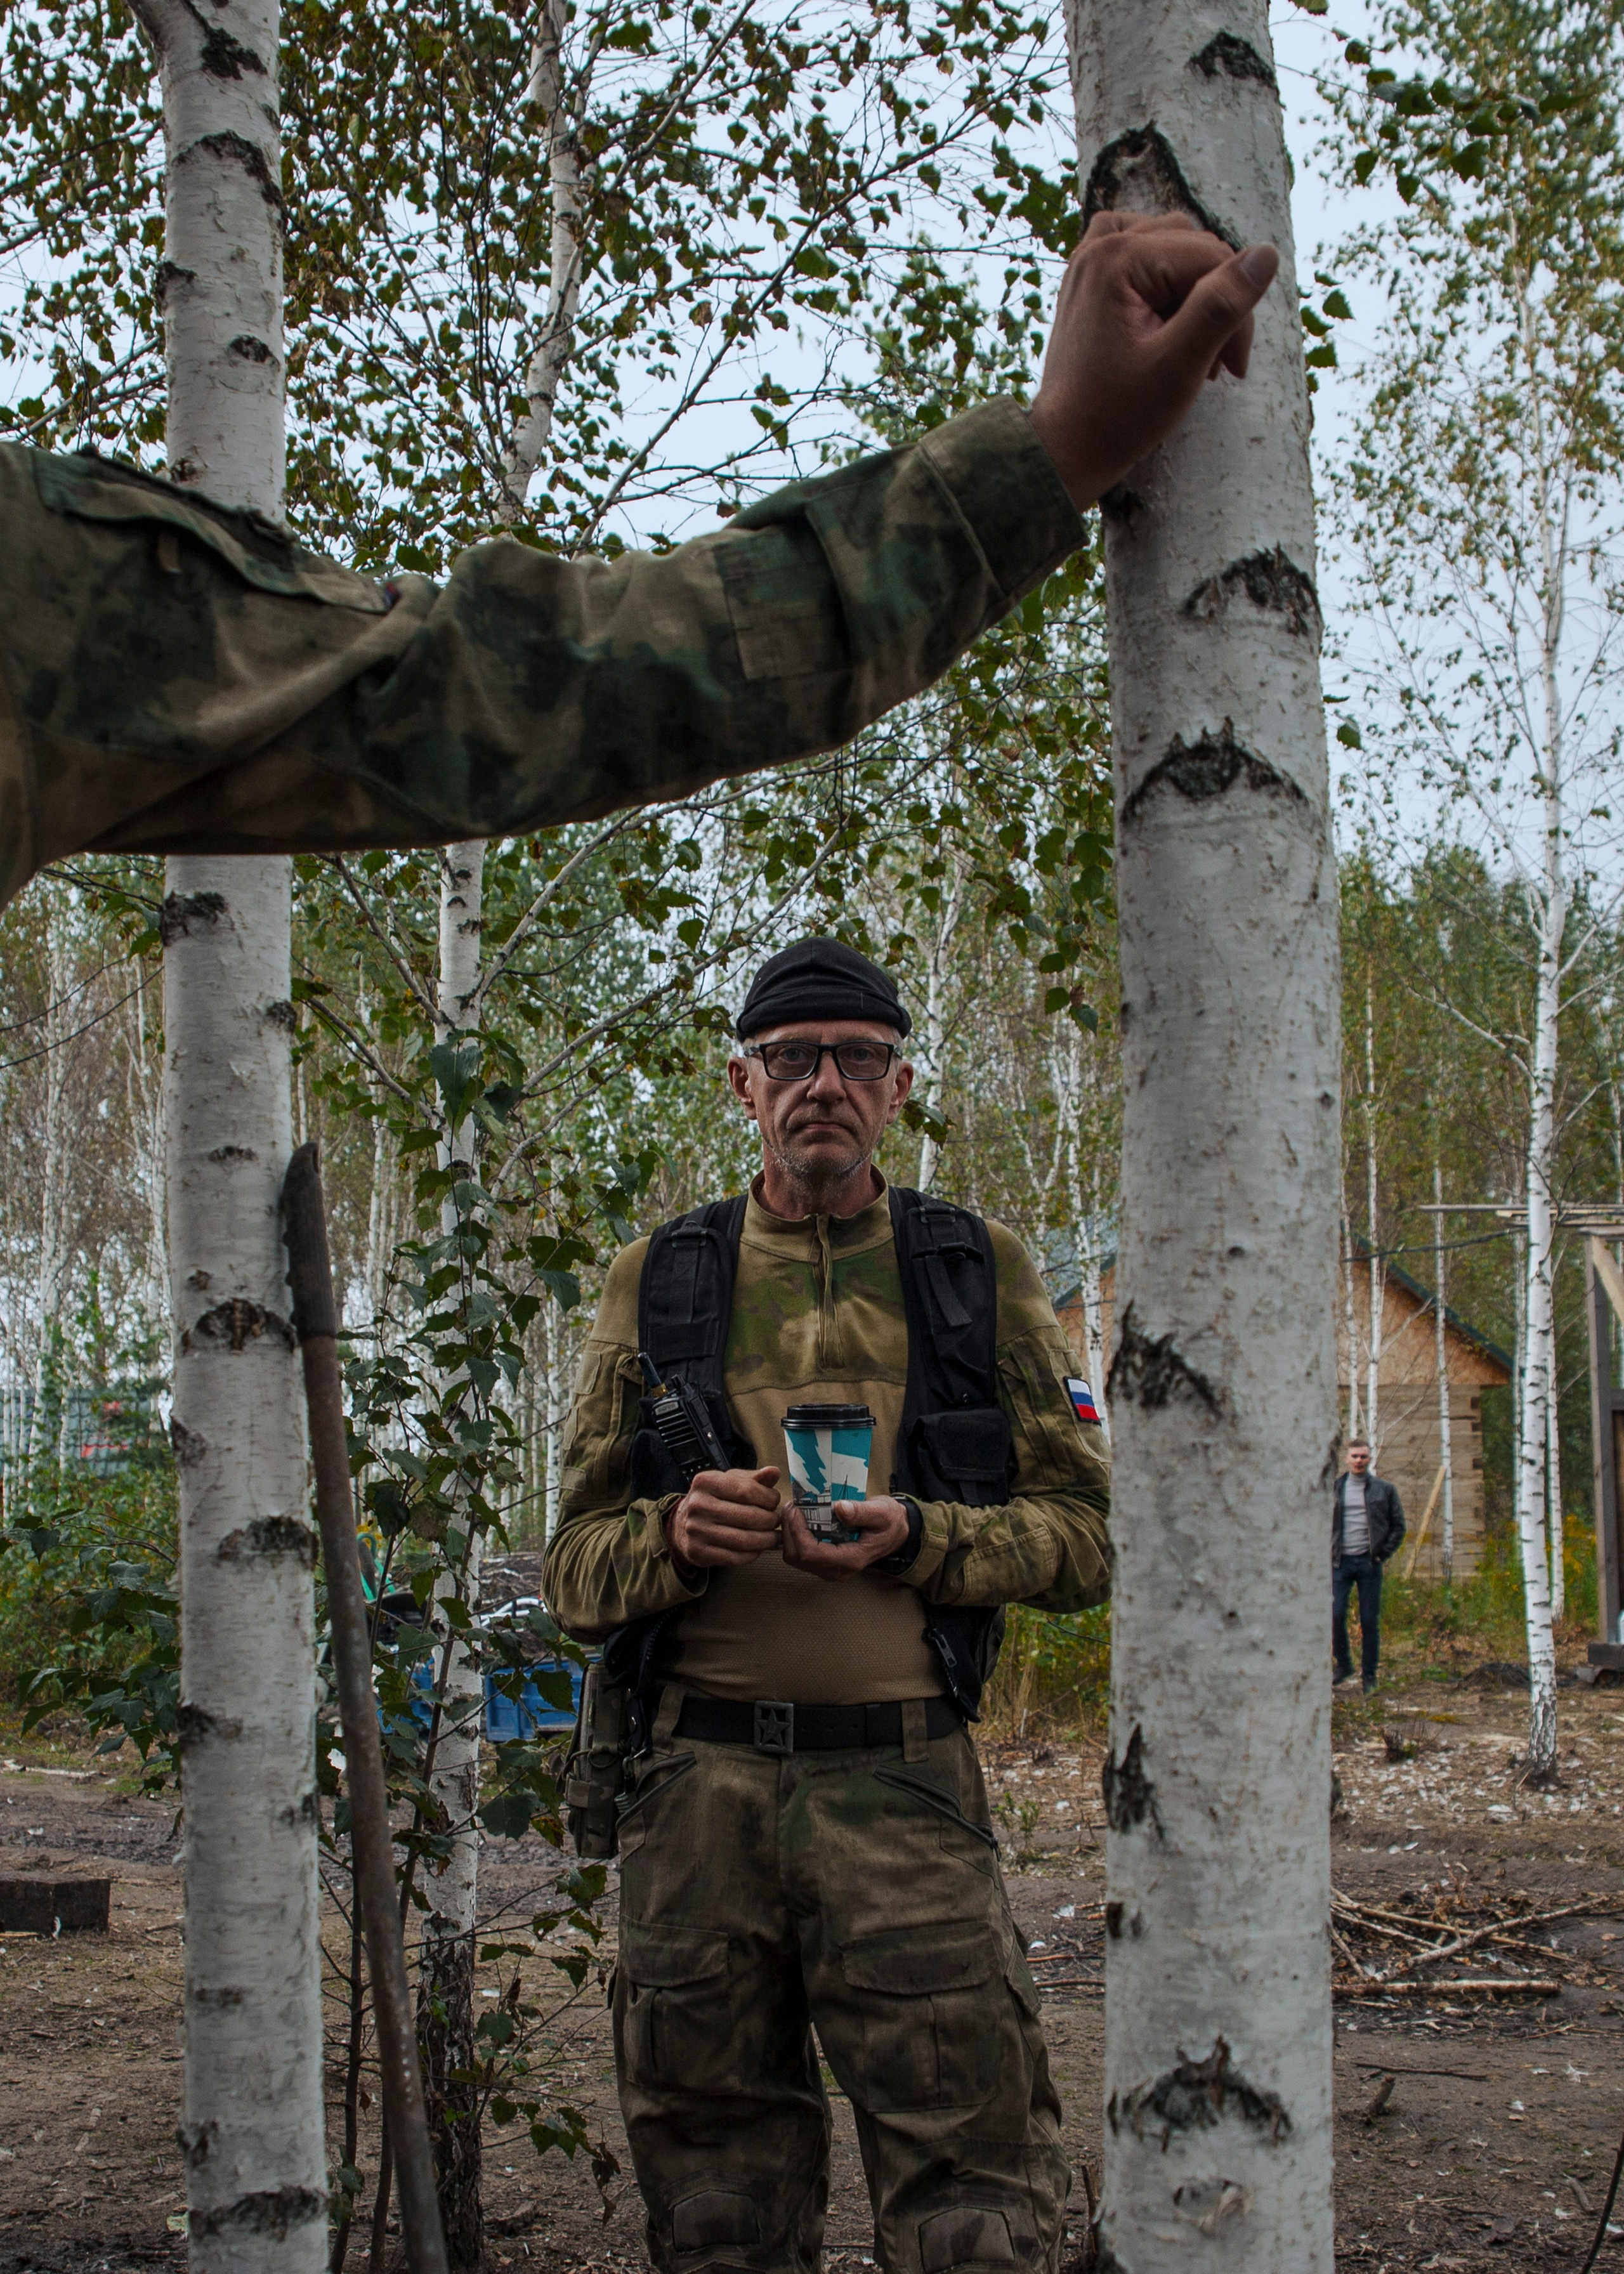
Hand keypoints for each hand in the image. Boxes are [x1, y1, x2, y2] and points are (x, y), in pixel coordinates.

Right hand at [666, 1466, 782, 1571]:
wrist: (681, 1524)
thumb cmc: (712, 1500)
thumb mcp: (729, 1482)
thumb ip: (753, 1478)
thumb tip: (774, 1472)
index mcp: (706, 1482)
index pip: (747, 1490)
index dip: (768, 1498)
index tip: (775, 1502)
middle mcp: (698, 1505)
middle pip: (748, 1516)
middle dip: (770, 1520)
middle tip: (776, 1521)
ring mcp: (696, 1530)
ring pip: (743, 1540)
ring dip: (766, 1540)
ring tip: (773, 1537)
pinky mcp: (698, 1552)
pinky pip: (734, 1557)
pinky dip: (751, 1554)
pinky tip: (757, 1548)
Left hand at [780, 1494, 911, 1582]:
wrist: (895, 1533)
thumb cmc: (889, 1522)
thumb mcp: (881, 1512)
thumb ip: (861, 1512)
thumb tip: (840, 1509)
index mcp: (851, 1559)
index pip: (812, 1554)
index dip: (798, 1532)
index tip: (796, 1509)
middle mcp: (838, 1570)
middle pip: (798, 1558)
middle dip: (789, 1531)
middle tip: (792, 1506)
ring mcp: (830, 1569)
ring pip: (795, 1558)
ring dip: (789, 1534)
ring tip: (794, 1511)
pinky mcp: (825, 1564)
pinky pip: (801, 1555)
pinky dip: (794, 1538)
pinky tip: (800, 1520)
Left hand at [1028, 211, 1280, 509]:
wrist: (1064, 450)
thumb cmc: (1118, 417)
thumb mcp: (1180, 364)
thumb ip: (1222, 306)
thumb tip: (1267, 255)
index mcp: (1119, 260)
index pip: (1212, 257)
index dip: (1236, 311)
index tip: (1234, 368)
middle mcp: (1100, 246)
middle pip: (1195, 249)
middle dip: (1216, 301)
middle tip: (1217, 363)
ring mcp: (1090, 260)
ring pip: (1173, 247)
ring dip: (1194, 291)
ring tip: (1190, 347)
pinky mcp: (1089, 278)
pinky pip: (1138, 249)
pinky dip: (1161, 274)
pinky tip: (1165, 311)